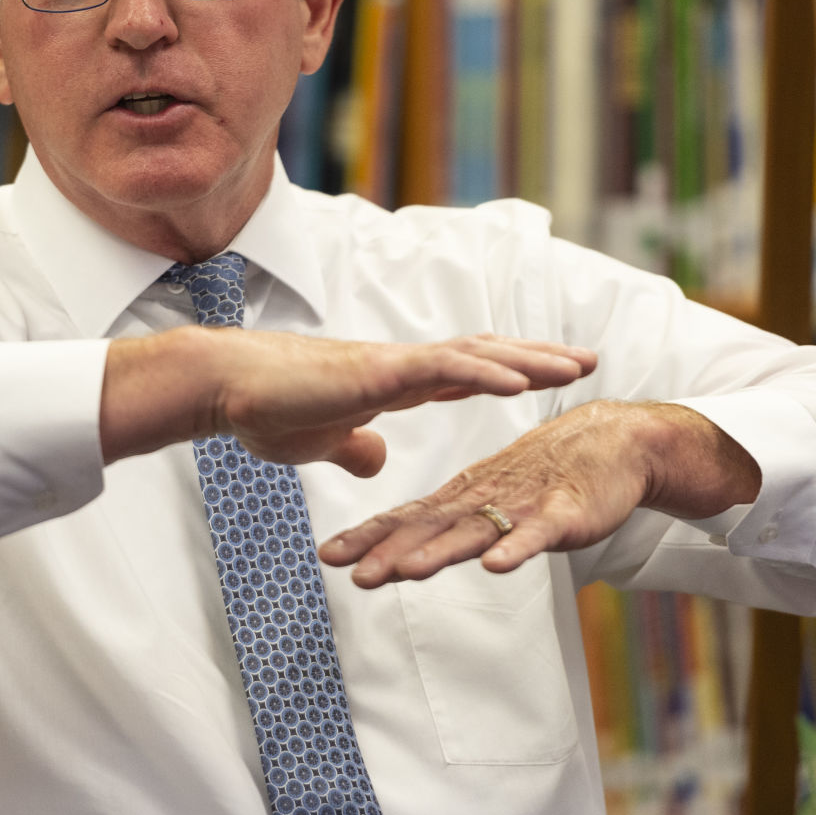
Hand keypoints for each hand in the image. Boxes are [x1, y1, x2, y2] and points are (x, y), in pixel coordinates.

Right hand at [101, 329, 595, 475]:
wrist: (227, 387)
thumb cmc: (265, 409)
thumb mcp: (322, 439)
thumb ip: (353, 445)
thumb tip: (375, 458)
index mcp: (394, 381)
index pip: (466, 371)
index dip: (508, 371)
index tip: (548, 373)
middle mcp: (402, 366)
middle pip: (485, 357)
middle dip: (538, 358)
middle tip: (588, 359)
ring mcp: (394, 364)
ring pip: (477, 356)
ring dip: (529, 361)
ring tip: (575, 365)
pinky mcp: (380, 372)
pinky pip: (445, 369)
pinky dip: (487, 373)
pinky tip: (522, 381)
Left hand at [318, 399, 762, 587]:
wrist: (613, 441)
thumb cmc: (548, 474)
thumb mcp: (493, 501)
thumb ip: (452, 527)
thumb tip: (404, 555)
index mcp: (465, 496)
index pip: (407, 518)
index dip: (367, 537)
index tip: (327, 556)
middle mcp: (485, 499)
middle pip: (429, 527)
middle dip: (387, 550)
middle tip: (347, 569)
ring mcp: (523, 504)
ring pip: (475, 531)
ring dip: (441, 551)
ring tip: (407, 571)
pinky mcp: (563, 511)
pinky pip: (537, 533)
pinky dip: (517, 547)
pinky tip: (496, 565)